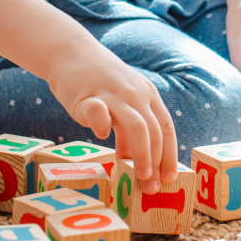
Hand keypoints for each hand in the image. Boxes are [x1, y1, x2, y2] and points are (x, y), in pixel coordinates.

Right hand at [46, 43, 176, 193]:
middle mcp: (136, 94)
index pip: (166, 129)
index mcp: (148, 96)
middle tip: (151, 187)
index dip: (169, 155)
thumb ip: (129, 131)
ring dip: (142, 155)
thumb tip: (136, 164)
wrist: (70, 53)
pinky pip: (99, 113)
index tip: (169, 178)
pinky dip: (103, 127)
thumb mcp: (121, 104)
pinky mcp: (89, 96)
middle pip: (155, 132)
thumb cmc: (97, 83)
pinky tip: (101, 137)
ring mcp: (114, 94)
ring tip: (139, 176)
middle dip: (156, 163)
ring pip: (138, 127)